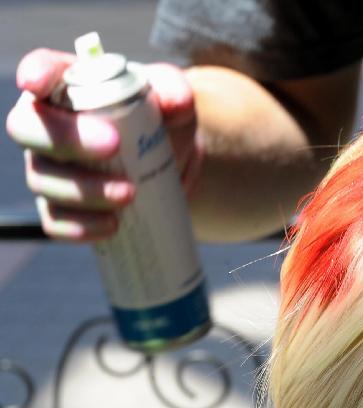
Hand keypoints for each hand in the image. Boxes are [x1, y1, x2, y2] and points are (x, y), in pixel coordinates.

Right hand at [5, 48, 199, 241]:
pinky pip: (55, 221)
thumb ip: (176, 93)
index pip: (41, 70)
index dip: (33, 73)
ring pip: (44, 180)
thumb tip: (174, 103)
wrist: (171, 165)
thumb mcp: (174, 101)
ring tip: (129, 194)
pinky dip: (80, 226)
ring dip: (84, 190)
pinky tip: (111, 225)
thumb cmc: (162, 120)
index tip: (35, 82)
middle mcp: (46, 125)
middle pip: (29, 129)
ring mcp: (48, 168)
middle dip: (67, 139)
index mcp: (68, 86)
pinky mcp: (60, 207)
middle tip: (113, 146)